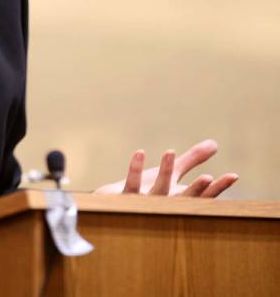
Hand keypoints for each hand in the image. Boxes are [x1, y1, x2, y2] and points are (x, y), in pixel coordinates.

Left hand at [94, 139, 237, 196]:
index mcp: (179, 200)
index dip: (218, 187)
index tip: (233, 175)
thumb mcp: (172, 173)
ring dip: (165, 172)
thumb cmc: (148, 189)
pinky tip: (140, 152)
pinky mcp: (126, 199)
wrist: (115, 206)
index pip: (203, 196)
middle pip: (184, 199)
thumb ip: (192, 160)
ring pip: (158, 190)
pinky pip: (132, 184)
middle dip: (195, 189)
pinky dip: (135, 169)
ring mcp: (146, 204)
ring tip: (170, 151)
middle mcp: (165, 205)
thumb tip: (215, 143)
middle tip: (207, 177)